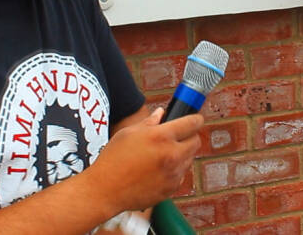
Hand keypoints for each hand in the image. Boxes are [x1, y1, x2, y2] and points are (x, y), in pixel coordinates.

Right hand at [85, 108, 202, 213]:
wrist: (105, 190)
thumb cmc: (113, 158)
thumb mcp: (129, 133)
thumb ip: (149, 121)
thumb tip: (161, 113)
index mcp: (161, 136)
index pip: (192, 123)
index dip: (196, 119)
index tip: (196, 119)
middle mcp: (171, 155)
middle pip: (196, 141)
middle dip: (190, 136)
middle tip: (179, 136)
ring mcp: (173, 173)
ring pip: (190, 159)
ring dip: (182, 154)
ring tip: (163, 155)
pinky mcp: (171, 188)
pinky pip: (181, 175)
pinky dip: (175, 170)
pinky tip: (158, 170)